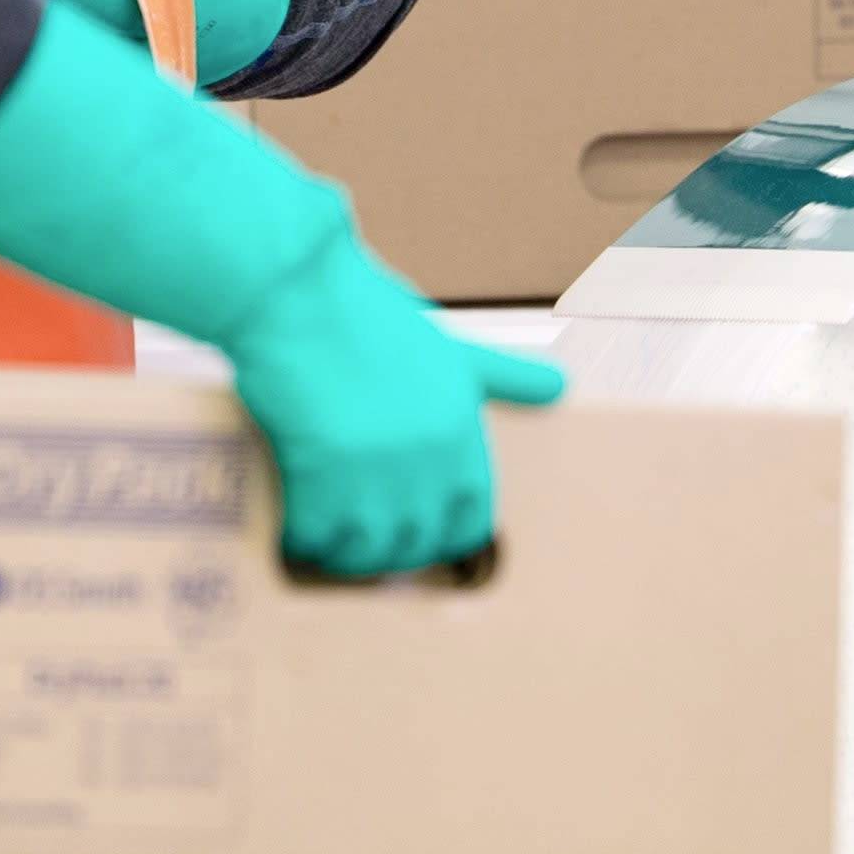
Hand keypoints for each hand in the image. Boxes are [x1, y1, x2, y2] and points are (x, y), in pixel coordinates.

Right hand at [227, 240, 563, 577]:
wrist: (300, 294)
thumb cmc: (369, 313)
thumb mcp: (453, 346)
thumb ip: (504, 377)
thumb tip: (560, 386)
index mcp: (462, 434)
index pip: (471, 523)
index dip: (441, 538)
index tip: (415, 536)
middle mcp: (428, 461)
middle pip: (416, 546)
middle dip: (389, 554)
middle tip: (359, 544)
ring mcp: (375, 473)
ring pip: (367, 553)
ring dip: (344, 558)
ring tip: (325, 546)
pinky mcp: (320, 476)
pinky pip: (315, 538)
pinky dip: (302, 543)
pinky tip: (293, 534)